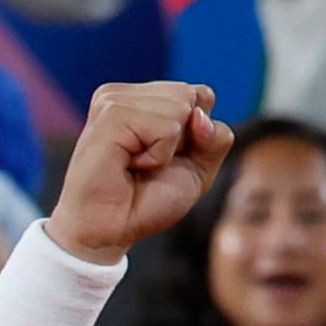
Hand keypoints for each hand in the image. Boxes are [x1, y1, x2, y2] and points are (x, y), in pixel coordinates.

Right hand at [43, 78, 228, 261]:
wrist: (110, 231)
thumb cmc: (145, 201)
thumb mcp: (198, 169)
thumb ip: (215, 138)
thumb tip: (199, 116)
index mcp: (142, 99)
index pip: (201, 94)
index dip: (197, 136)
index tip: (163, 159)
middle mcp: (125, 95)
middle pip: (192, 96)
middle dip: (182, 140)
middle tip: (147, 164)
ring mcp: (114, 101)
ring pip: (180, 108)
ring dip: (166, 150)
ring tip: (135, 166)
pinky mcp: (110, 116)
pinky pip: (166, 128)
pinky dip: (158, 156)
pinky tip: (129, 165)